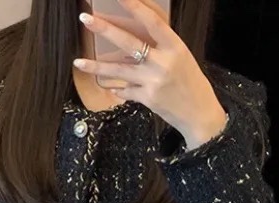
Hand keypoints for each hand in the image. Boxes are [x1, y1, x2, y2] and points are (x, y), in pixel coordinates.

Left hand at [74, 0, 227, 149]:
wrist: (200, 115)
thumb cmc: (191, 84)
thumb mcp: (182, 58)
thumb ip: (161, 47)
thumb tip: (134, 36)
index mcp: (175, 47)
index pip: (152, 21)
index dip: (134, 6)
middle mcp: (163, 63)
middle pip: (128, 42)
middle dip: (104, 29)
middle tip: (85, 18)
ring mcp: (153, 81)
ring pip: (119, 70)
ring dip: (97, 66)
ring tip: (79, 62)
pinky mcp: (148, 98)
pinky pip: (125, 90)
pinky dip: (117, 88)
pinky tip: (109, 85)